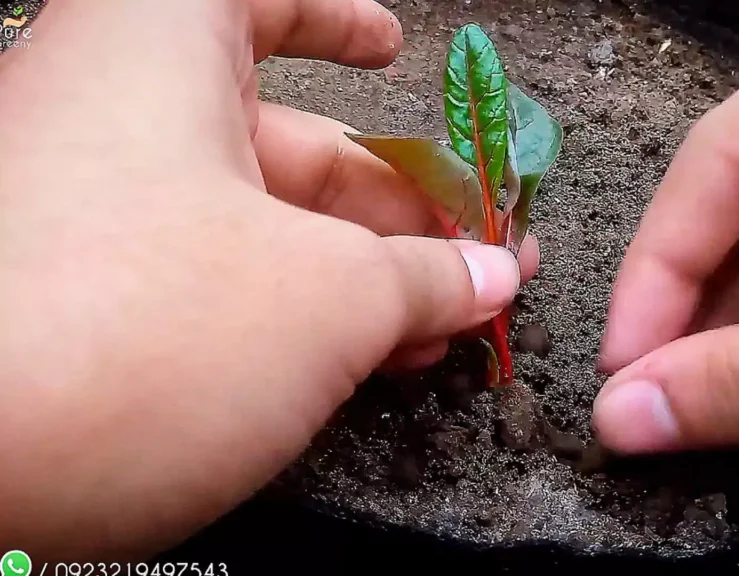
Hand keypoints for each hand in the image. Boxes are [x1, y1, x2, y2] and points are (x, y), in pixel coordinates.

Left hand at [0, 0, 536, 560]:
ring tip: (437, 331)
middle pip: (285, 143)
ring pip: (253, 229)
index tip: (392, 49)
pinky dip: (290, 317)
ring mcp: (85, 218)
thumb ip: (423, 276)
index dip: (336, 20)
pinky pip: (204, 288)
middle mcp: (109, 118)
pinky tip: (359, 363)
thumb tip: (486, 275)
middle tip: (474, 264)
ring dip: (360, 280)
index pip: (259, 1)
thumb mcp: (326, 294)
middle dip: (396, 211)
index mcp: (155, 52)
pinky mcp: (73, 310)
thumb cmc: (129, 334)